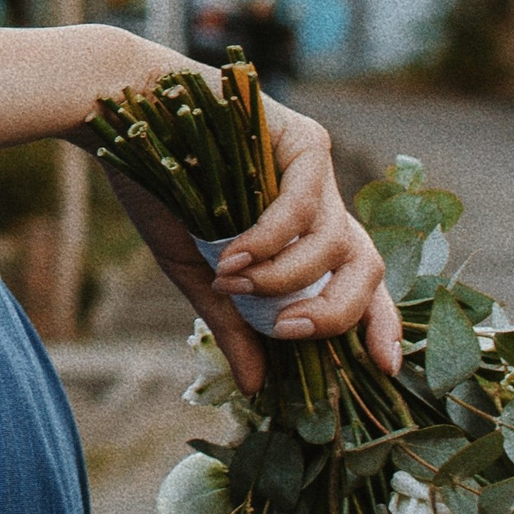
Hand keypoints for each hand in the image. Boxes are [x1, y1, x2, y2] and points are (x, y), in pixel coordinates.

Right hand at [103, 100, 397, 394]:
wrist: (127, 124)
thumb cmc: (160, 194)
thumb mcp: (198, 274)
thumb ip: (233, 324)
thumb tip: (256, 389)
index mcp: (306, 238)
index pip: (362, 285)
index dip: (382, 325)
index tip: (386, 368)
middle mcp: (323, 205)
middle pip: (368, 267)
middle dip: (338, 311)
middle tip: (291, 330)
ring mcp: (317, 172)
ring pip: (336, 242)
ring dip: (285, 276)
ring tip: (232, 279)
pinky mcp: (304, 141)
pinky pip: (306, 204)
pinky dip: (272, 238)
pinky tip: (233, 252)